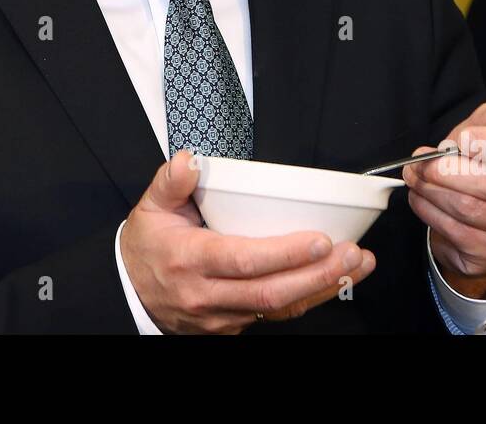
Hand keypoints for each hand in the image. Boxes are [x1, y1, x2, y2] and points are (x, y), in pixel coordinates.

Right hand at [120, 150, 376, 333]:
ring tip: (356, 265)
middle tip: (352, 253)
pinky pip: (275, 315)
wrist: (129, 292)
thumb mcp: (150, 207)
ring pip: (279, 308)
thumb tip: (189, 160)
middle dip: (318, 274)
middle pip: (271, 292)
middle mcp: (208, 294)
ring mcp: (222, 316)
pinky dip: (308, 299)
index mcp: (190, 260)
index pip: (243, 260)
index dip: (285, 253)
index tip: (320, 239)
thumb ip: (171, 182)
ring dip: (323, 288)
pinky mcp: (233, 326)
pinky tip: (334, 280)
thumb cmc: (146, 247)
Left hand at [404, 103, 485, 298]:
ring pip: (471, 209)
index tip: (462, 139)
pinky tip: (421, 198)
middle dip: (447, 171)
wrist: (481, 211)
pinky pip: (458, 232)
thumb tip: (469, 137)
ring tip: (415, 177)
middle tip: (419, 163)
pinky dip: (430, 212)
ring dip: (432, 191)